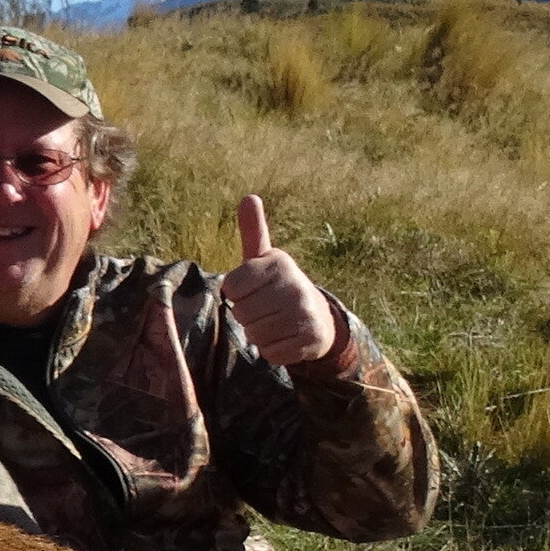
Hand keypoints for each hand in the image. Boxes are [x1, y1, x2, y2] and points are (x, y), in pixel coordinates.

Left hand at [226, 196, 341, 367]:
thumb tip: (248, 197)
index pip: (231, 288)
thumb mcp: (264, 259)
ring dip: (259, 334)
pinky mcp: (310, 340)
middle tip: (267, 309)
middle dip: (248, 316)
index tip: (254, 289)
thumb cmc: (278, 286)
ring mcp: (305, 313)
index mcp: (278, 263)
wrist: (318, 318)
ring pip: (254, 335)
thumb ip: (253, 231)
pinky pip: (270, 353)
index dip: (237, 294)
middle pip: (241, 313)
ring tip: (276, 322)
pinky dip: (273, 351)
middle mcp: (295, 285)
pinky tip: (286, 338)